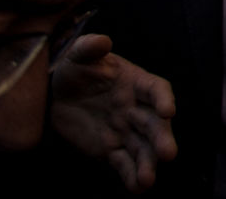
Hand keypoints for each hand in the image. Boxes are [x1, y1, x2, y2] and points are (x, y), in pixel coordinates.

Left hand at [50, 34, 177, 193]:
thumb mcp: (79, 55)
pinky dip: (131, 175)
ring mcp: (125, 131)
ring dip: (147, 163)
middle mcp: (137, 108)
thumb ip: (90, 47)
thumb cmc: (77, 70)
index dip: (163, 99)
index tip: (168, 110)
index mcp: (136, 82)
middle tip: (167, 153)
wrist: (57, 95)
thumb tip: (102, 41)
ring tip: (148, 179)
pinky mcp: (111, 149)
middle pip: (154, 124)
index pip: (156, 89)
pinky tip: (137, 188)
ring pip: (142, 148)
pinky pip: (123, 163)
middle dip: (161, 138)